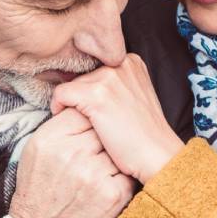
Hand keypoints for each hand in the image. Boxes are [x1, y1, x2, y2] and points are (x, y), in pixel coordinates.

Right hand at [8, 108, 134, 217]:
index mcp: (50, 139)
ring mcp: (94, 174)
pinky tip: (105, 193)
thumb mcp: (34, 155)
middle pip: (104, 129)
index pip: (83, 112)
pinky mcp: (113, 194)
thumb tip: (82, 108)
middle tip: (93, 161)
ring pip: (118, 151)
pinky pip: (127, 174)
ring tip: (96, 179)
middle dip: (102, 143)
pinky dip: (120, 182)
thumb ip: (57, 129)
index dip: (89, 125)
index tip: (86, 139)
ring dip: (113, 162)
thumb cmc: (37, 197)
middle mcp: (71, 153)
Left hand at [49, 55, 184, 184]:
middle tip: (94, 122)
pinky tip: (73, 124)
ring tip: (90, 126)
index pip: (96, 69)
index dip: (91, 91)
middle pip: (82, 76)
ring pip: (71, 85)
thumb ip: (115, 87)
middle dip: (81, 98)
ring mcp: (109, 78)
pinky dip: (59, 108)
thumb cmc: (144, 136)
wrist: (157, 156)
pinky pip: (61, 94)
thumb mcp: (134, 99)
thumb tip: (84, 85)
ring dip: (72, 106)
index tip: (96, 110)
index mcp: (131, 62)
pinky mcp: (96, 94)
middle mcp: (121, 63)